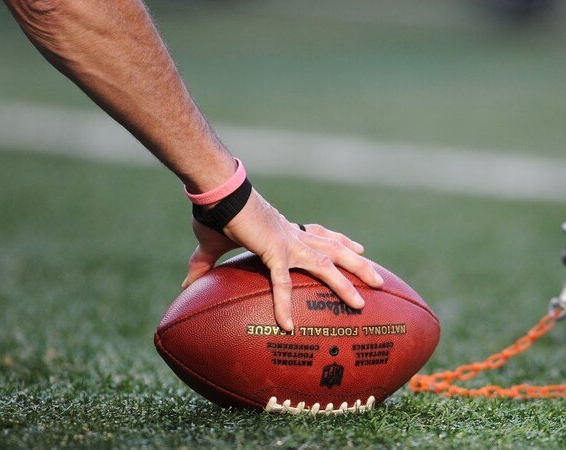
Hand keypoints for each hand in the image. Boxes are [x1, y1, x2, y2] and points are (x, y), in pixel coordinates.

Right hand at [181, 189, 383, 331]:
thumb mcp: (212, 244)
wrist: (216, 192)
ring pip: (326, 265)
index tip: (357, 248)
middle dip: (359, 265)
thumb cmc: (216, 213)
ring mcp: (288, 243)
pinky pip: (282, 282)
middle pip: (335, 250)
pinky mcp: (274, 250)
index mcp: (286, 230)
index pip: (320, 235)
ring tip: (363, 302)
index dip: (340, 242)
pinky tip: (288, 324)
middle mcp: (294, 235)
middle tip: (380, 280)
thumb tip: (185, 286)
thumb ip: (204, 266)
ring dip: (347, 282)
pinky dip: (284, 303)